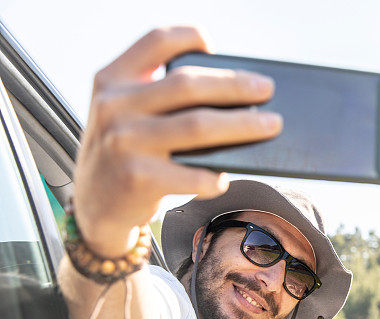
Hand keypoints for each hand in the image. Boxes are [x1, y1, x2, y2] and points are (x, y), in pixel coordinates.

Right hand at [74, 26, 281, 256]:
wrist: (93, 204)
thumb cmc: (127, 152)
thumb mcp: (126, 113)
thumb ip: (158, 95)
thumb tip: (234, 92)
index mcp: (112, 79)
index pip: (155, 41)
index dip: (188, 36)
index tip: (214, 45)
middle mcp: (114, 106)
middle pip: (189, 84)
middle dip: (236, 85)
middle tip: (267, 90)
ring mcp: (124, 142)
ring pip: (198, 126)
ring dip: (243, 125)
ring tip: (271, 125)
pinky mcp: (137, 178)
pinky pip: (193, 174)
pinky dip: (216, 177)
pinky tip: (225, 177)